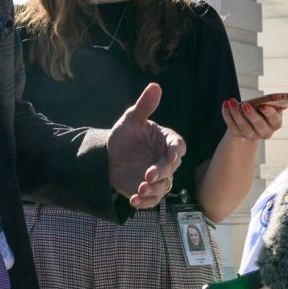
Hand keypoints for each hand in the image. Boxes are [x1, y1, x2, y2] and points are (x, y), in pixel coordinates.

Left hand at [105, 83, 185, 208]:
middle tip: (149, 174)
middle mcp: (166, 159)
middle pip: (172, 168)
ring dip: (154, 189)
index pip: (178, 145)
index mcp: (166, 140)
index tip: (172, 155)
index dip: (177, 151)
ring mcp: (159, 176)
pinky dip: (145, 202)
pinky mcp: (149, 191)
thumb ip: (144, 106)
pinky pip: (153, 200)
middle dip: (162, 172)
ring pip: (164, 186)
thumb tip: (155, 85)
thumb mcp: (131, 119)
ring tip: (140, 189)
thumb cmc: (124, 136)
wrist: (109, 157)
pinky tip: (133, 200)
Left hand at [221, 96, 287, 142]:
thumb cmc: (262, 109)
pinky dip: (228, 115)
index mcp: (275, 123)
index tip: (263, 106)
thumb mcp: (268, 105)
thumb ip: (272, 102)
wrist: (251, 120)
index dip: (270, 114)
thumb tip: (278, 98)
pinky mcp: (240, 135)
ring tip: (232, 101)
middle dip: (252, 115)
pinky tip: (226, 104)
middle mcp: (266, 132)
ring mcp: (252, 136)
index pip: (275, 120)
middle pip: (259, 125)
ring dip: (236, 114)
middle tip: (245, 105)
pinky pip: (233, 127)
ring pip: (244, 127)